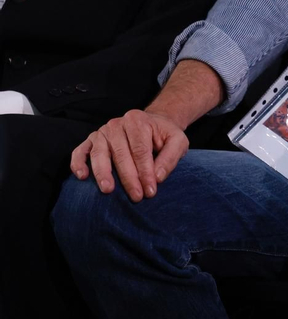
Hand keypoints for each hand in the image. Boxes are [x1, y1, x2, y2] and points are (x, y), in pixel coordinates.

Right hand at [69, 109, 189, 200]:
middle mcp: (117, 124)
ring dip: (102, 173)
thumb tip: (157, 177)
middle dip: (128, 177)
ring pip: (99, 153)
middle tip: (136, 196)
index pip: (140, 150)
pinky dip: (78, 163)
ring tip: (108, 190)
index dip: (145, 172)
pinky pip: (80, 151)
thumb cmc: (164, 136)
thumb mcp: (178, 141)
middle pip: (120, 154)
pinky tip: (82, 176)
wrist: (152, 125)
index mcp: (138, 121)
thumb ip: (170, 157)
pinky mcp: (91, 140)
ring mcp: (102, 132)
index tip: (150, 191)